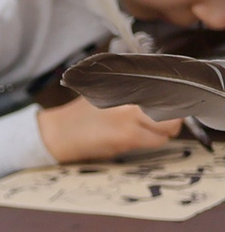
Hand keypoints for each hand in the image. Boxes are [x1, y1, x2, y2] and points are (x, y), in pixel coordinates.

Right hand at [36, 98, 179, 162]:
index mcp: (127, 88)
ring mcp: (130, 123)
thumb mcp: (104, 91)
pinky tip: (136, 137)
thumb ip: (131, 89)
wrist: (58, 133)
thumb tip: (159, 92)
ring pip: (166, 132)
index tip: (170, 103)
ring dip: (162, 133)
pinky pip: (152, 143)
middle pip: (173, 114)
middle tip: (165, 120)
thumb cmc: (81, 113)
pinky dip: (150, 141)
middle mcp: (132, 104)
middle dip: (172, 121)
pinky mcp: (126, 140)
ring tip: (150, 129)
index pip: (167, 93)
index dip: (173, 101)